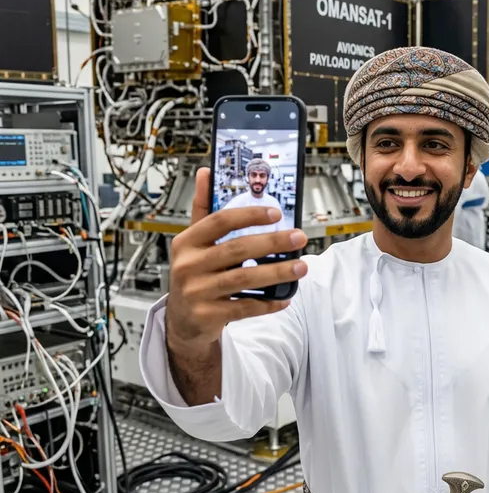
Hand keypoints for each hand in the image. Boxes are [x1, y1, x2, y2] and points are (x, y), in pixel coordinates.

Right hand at [166, 168, 308, 353]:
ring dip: (277, 272)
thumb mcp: (194, 242)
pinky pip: (245, 307)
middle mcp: (189, 265)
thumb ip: (202, 209)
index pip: (220, 221)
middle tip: (299, 238)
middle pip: (237, 249)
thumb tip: (206, 172)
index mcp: (187, 242)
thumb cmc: (194, 273)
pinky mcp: (207, 315)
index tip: (276, 213)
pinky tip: (285, 297)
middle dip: (273, 242)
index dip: (249, 215)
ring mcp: (196, 292)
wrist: (182, 320)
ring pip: (244, 278)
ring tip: (301, 266)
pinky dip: (268, 303)